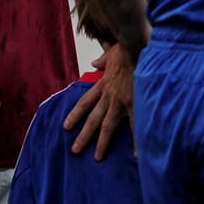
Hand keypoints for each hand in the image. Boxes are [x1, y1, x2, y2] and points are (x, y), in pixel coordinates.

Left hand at [63, 44, 135, 160]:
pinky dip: (136, 141)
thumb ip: (103, 60)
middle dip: (83, 135)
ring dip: (102, 143)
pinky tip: (137, 155)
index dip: (75, 114)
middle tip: (75, 150)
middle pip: (92, 119)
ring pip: (108, 126)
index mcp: (103, 84)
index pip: (85, 102)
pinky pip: (135, 126)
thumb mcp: (111, 52)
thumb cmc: (127, 47)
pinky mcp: (133, 103)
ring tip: (97, 157)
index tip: (66, 126)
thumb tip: (95, 63)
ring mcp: (120, 101)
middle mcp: (108, 95)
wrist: (136, 46)